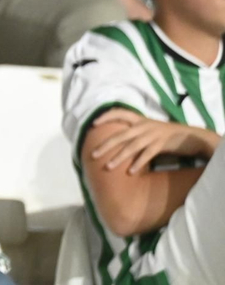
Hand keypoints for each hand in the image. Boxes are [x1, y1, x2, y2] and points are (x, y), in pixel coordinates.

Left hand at [89, 113, 220, 173]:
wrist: (191, 136)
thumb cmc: (167, 134)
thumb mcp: (149, 128)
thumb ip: (134, 132)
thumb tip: (117, 141)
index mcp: (140, 119)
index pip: (119, 113)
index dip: (106, 117)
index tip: (93, 124)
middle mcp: (144, 125)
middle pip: (121, 135)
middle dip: (106, 145)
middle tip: (93, 155)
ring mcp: (153, 134)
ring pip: (132, 146)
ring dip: (119, 157)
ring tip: (108, 166)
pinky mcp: (162, 144)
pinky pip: (148, 154)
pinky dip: (139, 163)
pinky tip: (131, 172)